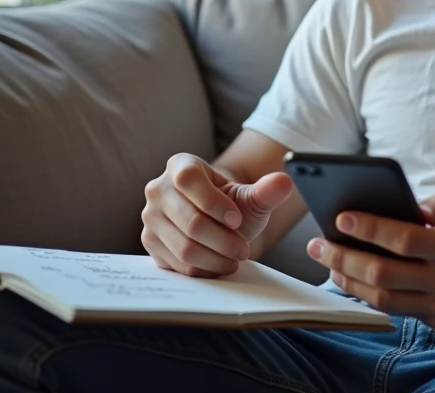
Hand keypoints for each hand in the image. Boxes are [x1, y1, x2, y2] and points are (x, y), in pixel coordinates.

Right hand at [142, 153, 292, 277]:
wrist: (218, 224)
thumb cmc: (232, 205)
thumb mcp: (251, 196)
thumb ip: (267, 190)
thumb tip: (284, 182)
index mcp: (180, 165)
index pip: (189, 180)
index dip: (215, 203)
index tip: (237, 219)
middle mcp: (158, 189)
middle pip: (190, 221)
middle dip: (224, 240)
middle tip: (244, 249)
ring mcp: (150, 217)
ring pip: (184, 247)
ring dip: (216, 259)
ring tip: (235, 258)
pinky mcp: (150, 243)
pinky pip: (177, 264)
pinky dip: (203, 269)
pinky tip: (219, 265)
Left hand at [306, 188, 434, 333]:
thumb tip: (416, 206)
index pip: (405, 240)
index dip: (370, 229)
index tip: (342, 218)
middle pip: (385, 273)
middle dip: (345, 257)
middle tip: (320, 242)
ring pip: (384, 299)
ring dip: (349, 281)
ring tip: (328, 262)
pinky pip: (397, 311)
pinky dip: (369, 296)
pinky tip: (351, 280)